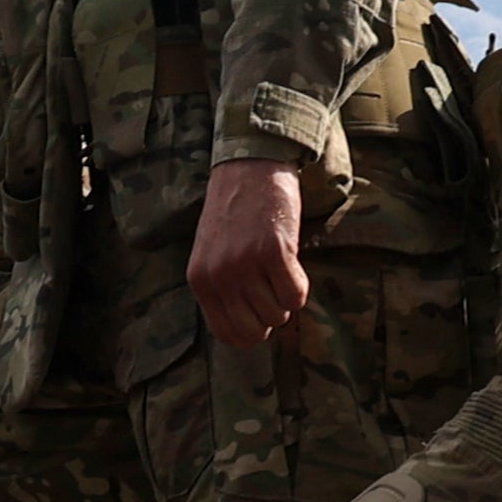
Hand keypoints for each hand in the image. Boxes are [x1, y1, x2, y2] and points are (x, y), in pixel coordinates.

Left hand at [190, 159, 312, 347]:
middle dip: (271, 317)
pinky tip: (291, 262)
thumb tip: (248, 331)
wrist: (250, 167)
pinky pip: (296, 295)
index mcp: (200, 280)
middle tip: (273, 289)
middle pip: (256, 330)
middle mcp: (219, 276)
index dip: (251, 333)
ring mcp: (246, 264)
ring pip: (278, 314)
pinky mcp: (274, 251)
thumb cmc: (234, 212)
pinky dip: (300, 286)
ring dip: (285, 297)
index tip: (261, 318)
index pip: (228, 334)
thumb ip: (222, 290)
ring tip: (278, 268)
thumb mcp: (213, 254)